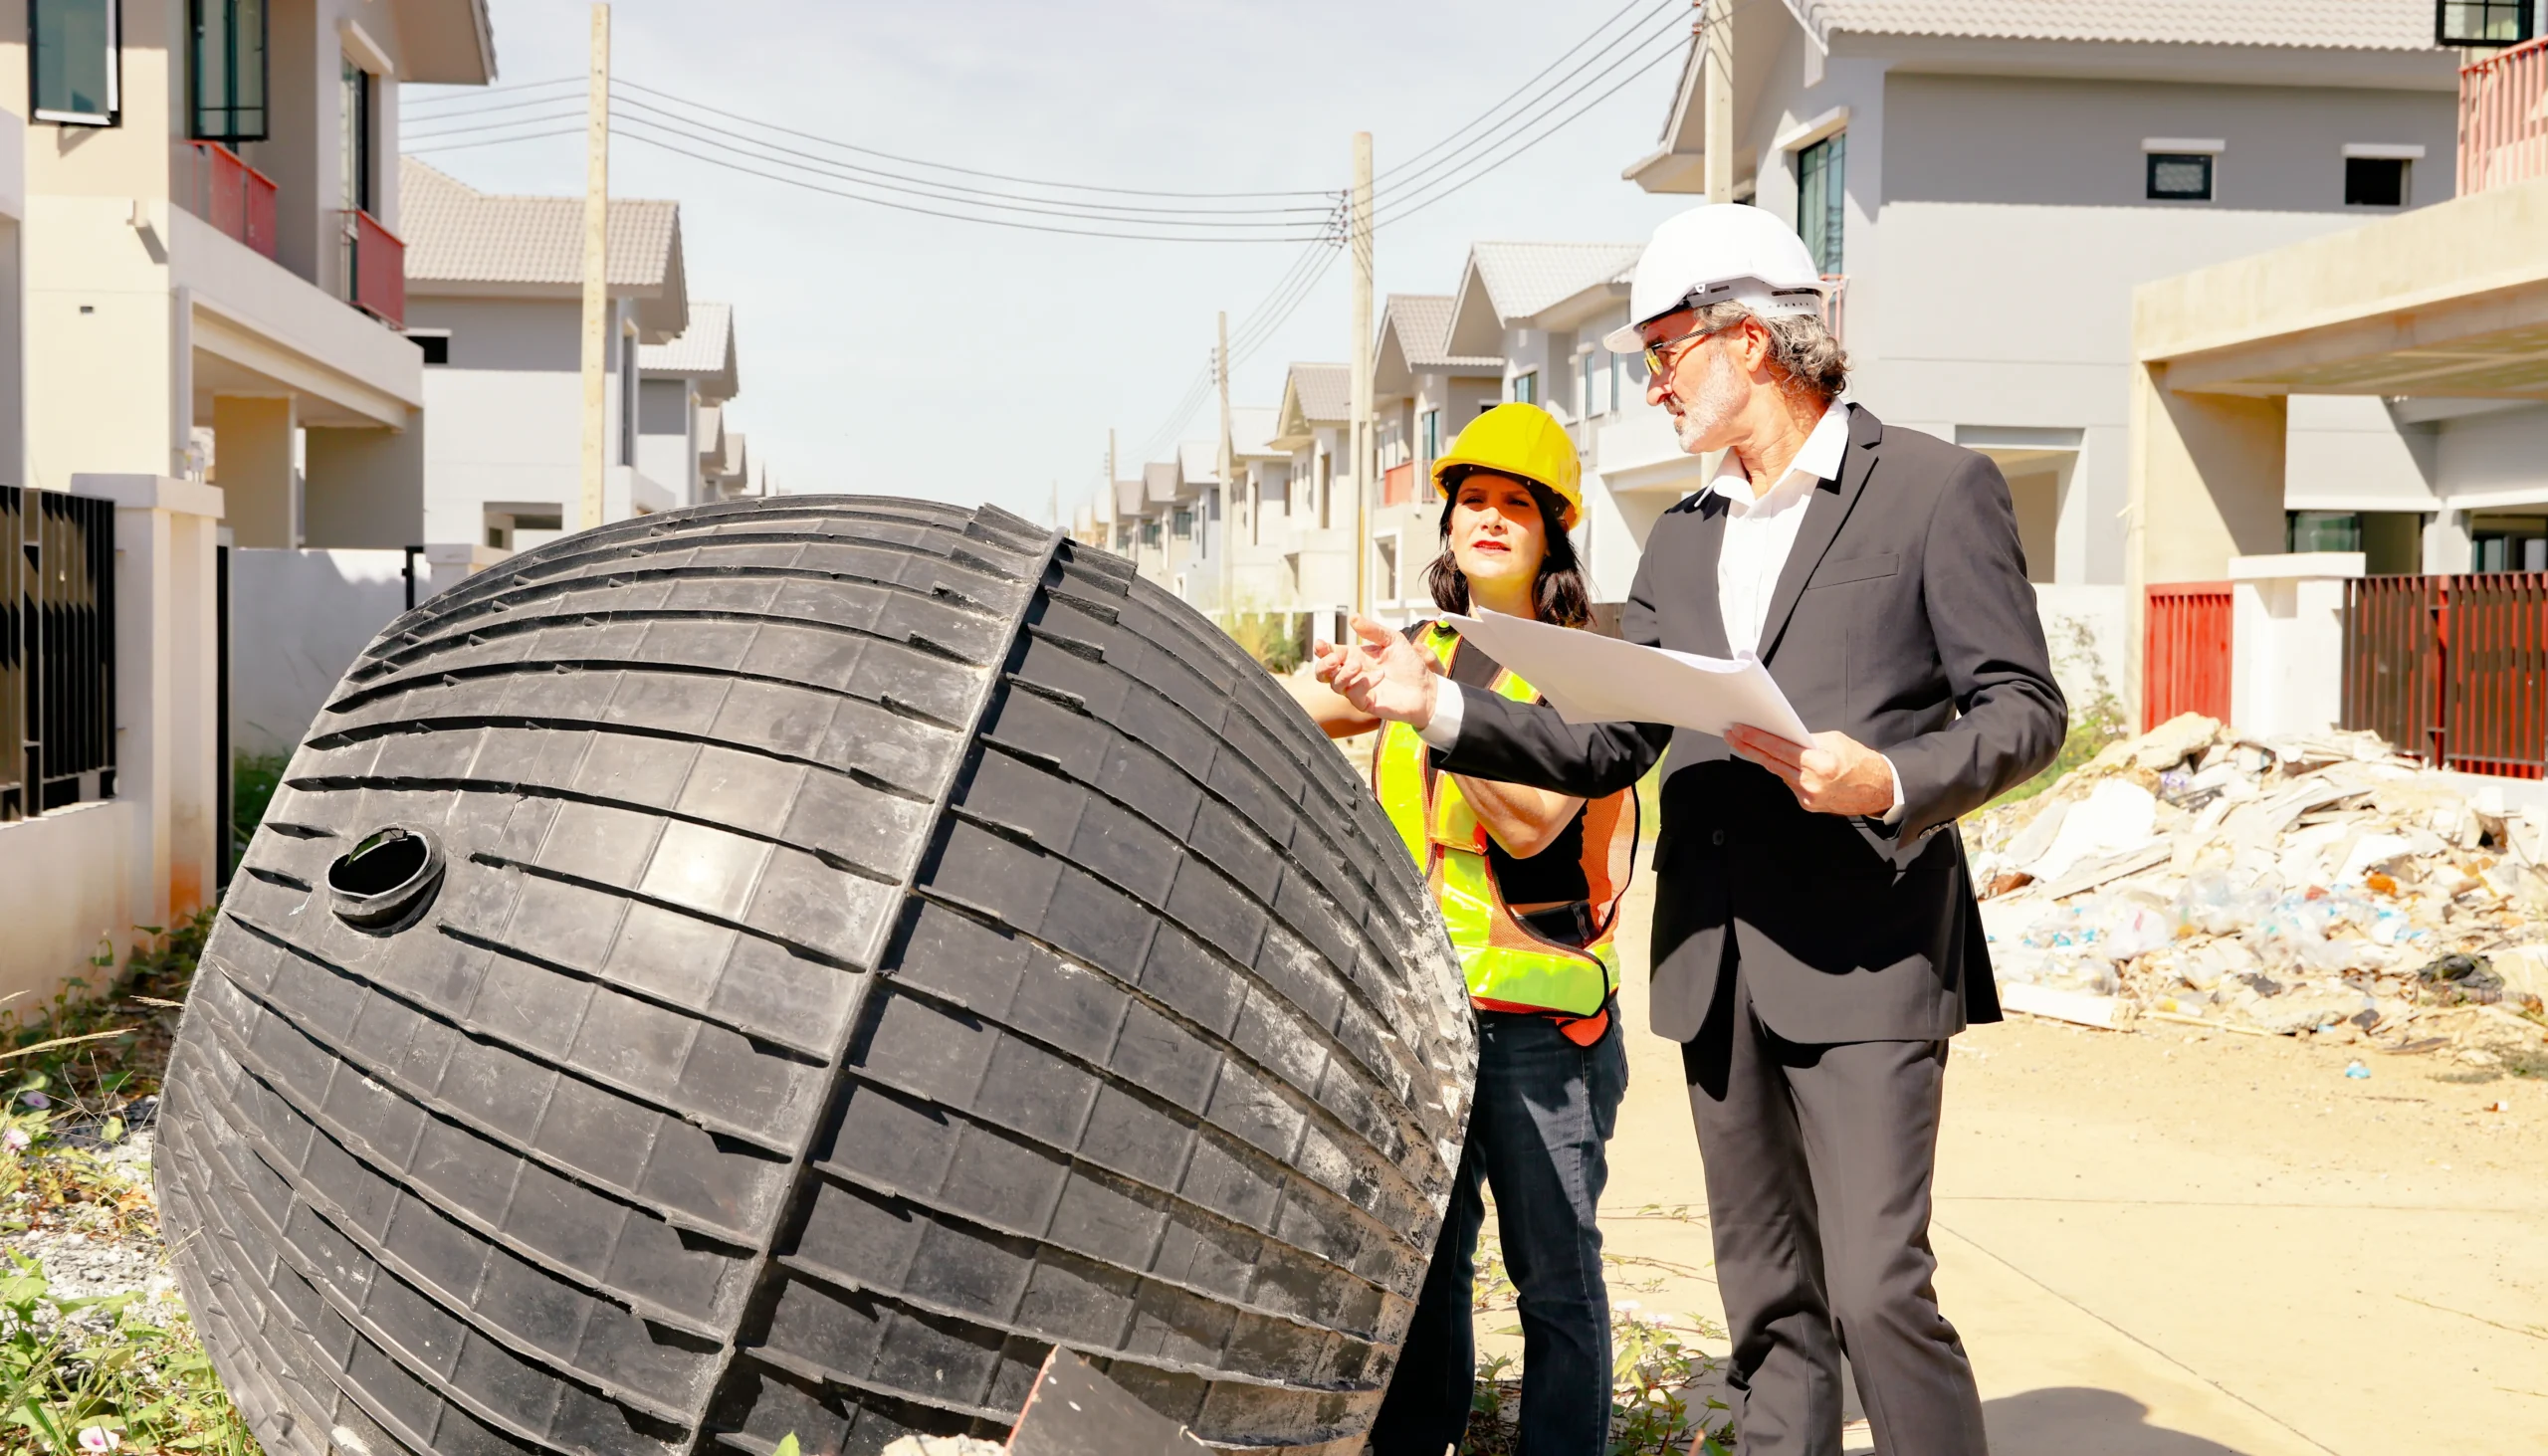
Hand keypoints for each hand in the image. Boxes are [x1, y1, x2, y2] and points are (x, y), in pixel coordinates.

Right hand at [1312, 615, 1442, 725]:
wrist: (1427, 687)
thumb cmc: (1410, 665)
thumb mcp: (1393, 640)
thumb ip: (1373, 630)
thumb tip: (1353, 617)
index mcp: (1355, 657)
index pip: (1330, 654)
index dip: (1322, 650)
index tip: (1321, 643)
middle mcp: (1353, 674)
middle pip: (1324, 673)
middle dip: (1323, 665)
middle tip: (1334, 658)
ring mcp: (1358, 690)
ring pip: (1336, 685)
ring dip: (1343, 673)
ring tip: (1358, 665)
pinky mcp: (1367, 703)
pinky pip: (1354, 696)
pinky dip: (1363, 684)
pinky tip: (1380, 676)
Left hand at [1725, 726, 1897, 817]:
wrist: (1879, 789)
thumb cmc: (1859, 761)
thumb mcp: (1835, 741)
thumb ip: (1807, 740)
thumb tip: (1784, 737)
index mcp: (1819, 764)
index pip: (1779, 749)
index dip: (1756, 739)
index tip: (1739, 731)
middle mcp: (1811, 784)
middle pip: (1772, 763)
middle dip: (1749, 748)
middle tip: (1732, 736)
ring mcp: (1808, 798)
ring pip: (1780, 774)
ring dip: (1766, 759)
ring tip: (1749, 744)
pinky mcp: (1808, 805)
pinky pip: (1790, 784)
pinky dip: (1785, 772)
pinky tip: (1779, 762)